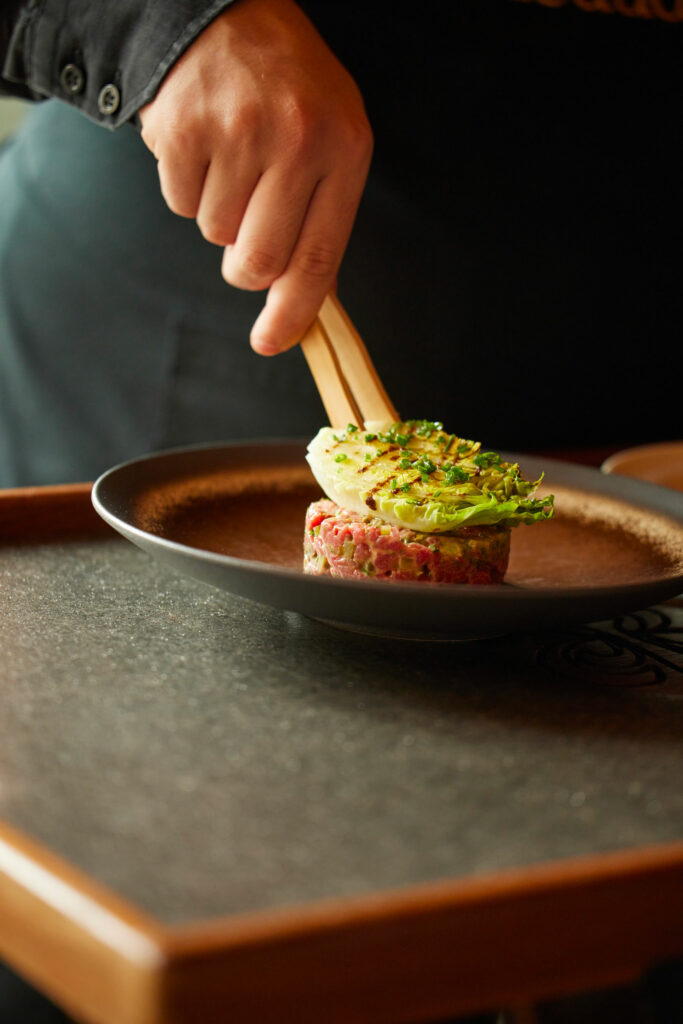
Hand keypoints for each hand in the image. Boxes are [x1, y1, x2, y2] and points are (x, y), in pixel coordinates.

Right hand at [139, 0, 372, 353]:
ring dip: (218, 213)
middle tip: (246, 231)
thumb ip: (326, 215)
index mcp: (345, 150)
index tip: (273, 343)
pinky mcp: (184, 130)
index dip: (292, 312)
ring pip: (213, 234)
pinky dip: (187, 187)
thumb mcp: (333, 136)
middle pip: (257, 261)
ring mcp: (238, 134)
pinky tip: (203, 145)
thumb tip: (310, 298)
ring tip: (230, 159)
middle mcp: (297, 142)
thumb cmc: (287, 85)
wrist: (227, 10)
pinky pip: (179, 204)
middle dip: (245, 265)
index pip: (318, 258)